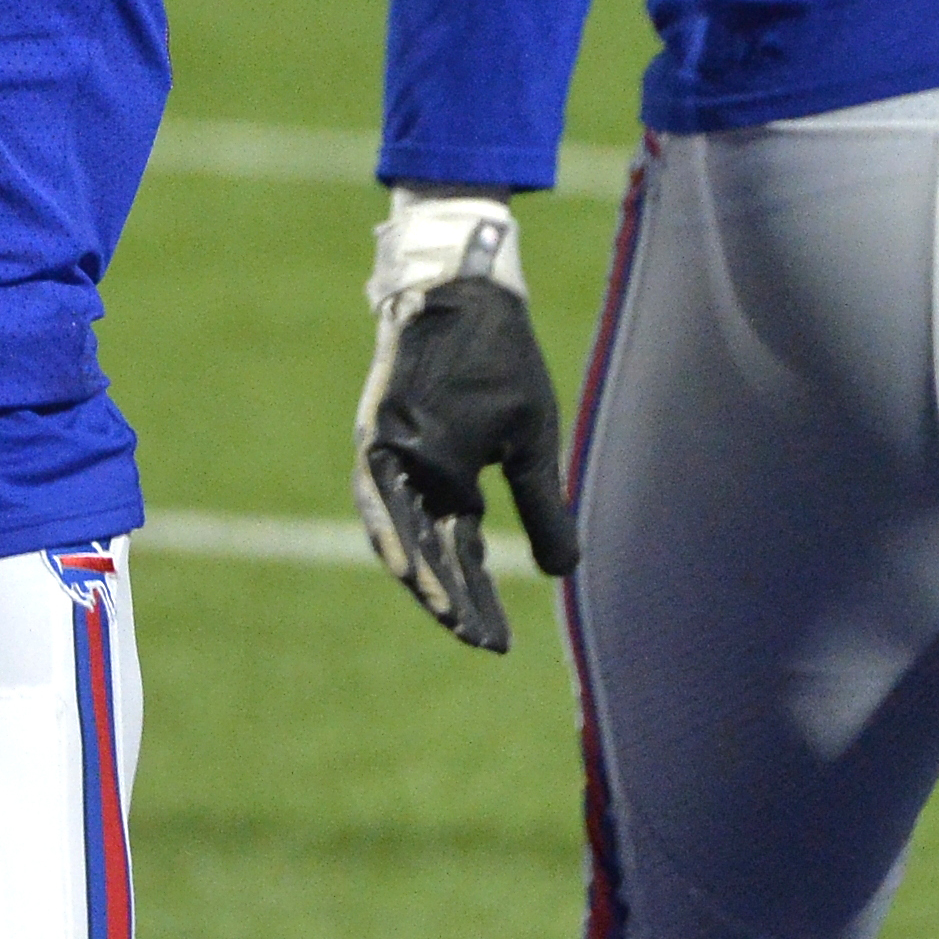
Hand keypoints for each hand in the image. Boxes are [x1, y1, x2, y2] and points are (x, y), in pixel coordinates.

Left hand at [355, 192, 580, 652]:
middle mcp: (413, 476)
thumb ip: (541, 508)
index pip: (462, 558)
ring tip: (445, 614)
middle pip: (428, 554)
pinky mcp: (377, 430)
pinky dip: (389, 529)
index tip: (498, 644)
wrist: (471, 293)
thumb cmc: (501, 363)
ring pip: (399, 531)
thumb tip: (562, 574)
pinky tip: (404, 564)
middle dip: (452, 600)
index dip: (478, 599)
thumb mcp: (532, 445)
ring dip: (420, 575)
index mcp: (451, 483)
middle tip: (476, 639)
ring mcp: (392, 455)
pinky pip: (376, 490)